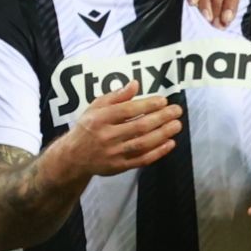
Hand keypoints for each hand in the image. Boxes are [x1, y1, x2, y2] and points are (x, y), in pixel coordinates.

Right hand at [54, 80, 181, 179]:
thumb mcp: (95, 107)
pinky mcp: (119, 167)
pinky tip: (170, 143)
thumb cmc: (88, 127)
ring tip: (177, 125)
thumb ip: (116, 96)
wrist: (73, 157)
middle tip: (177, 111)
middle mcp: (107, 136)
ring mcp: (113, 153)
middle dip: (161, 118)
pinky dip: (158, 152)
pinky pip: (141, 160)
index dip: (147, 105)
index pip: (127, 110)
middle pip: (138, 127)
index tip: (163, 100)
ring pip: (142, 144)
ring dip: (163, 134)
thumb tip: (135, 84)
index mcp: (99, 119)